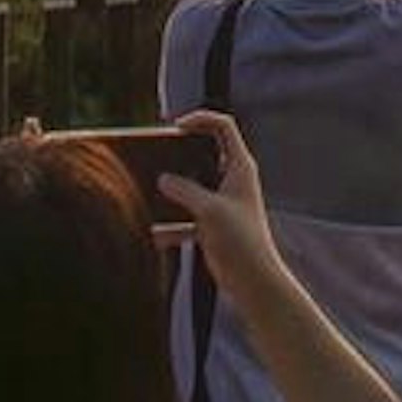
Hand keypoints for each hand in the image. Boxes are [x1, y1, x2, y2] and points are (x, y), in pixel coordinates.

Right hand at [168, 107, 280, 288]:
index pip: (223, 127)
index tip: (174, 127)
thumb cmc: (241, 242)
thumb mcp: (209, 210)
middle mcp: (232, 180)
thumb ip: (184, 190)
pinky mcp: (212, 225)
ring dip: (171, 191)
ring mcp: (221, 202)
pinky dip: (170, 225)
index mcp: (239, 167)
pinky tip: (155, 234)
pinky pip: (185, 217)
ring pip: (191, 187)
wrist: (253, 282)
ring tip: (148, 191)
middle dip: (179, 154)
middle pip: (203, 154)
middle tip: (155, 154)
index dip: (200, 119)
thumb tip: (163, 179)